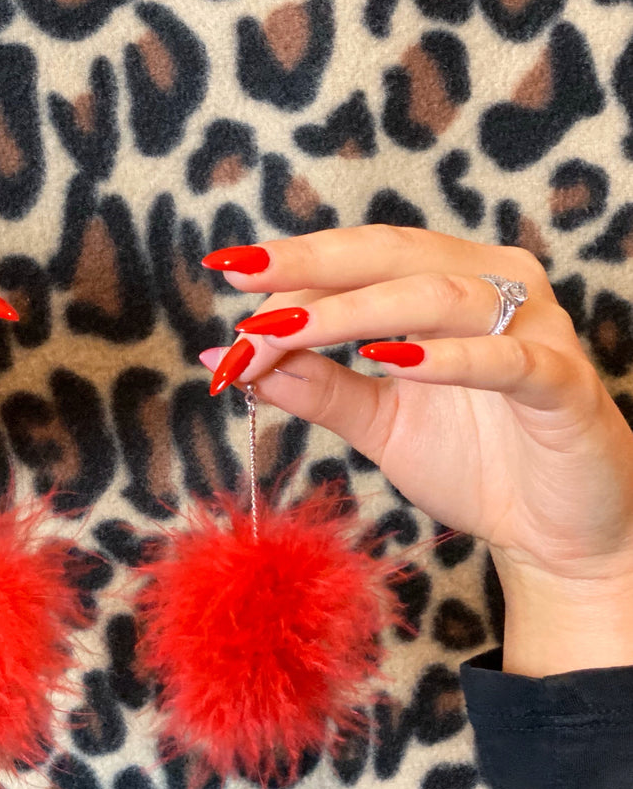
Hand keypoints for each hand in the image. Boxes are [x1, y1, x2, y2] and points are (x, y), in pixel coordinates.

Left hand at [201, 225, 632, 675]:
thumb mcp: (378, 422)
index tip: (227, 313)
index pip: (358, 265)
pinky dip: (447, 359)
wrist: (555, 533)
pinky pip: (504, 361)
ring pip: (439, 296)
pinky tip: (393, 361)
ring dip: (356, 312)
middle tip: (241, 276)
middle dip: (309, 267)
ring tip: (287, 331)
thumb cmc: (474, 465)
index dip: (289, 285)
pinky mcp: (562, 384)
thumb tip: (230, 355)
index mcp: (447, 286)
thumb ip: (315, 387)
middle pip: (392, 255)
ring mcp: (534, 330)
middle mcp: (492, 289)